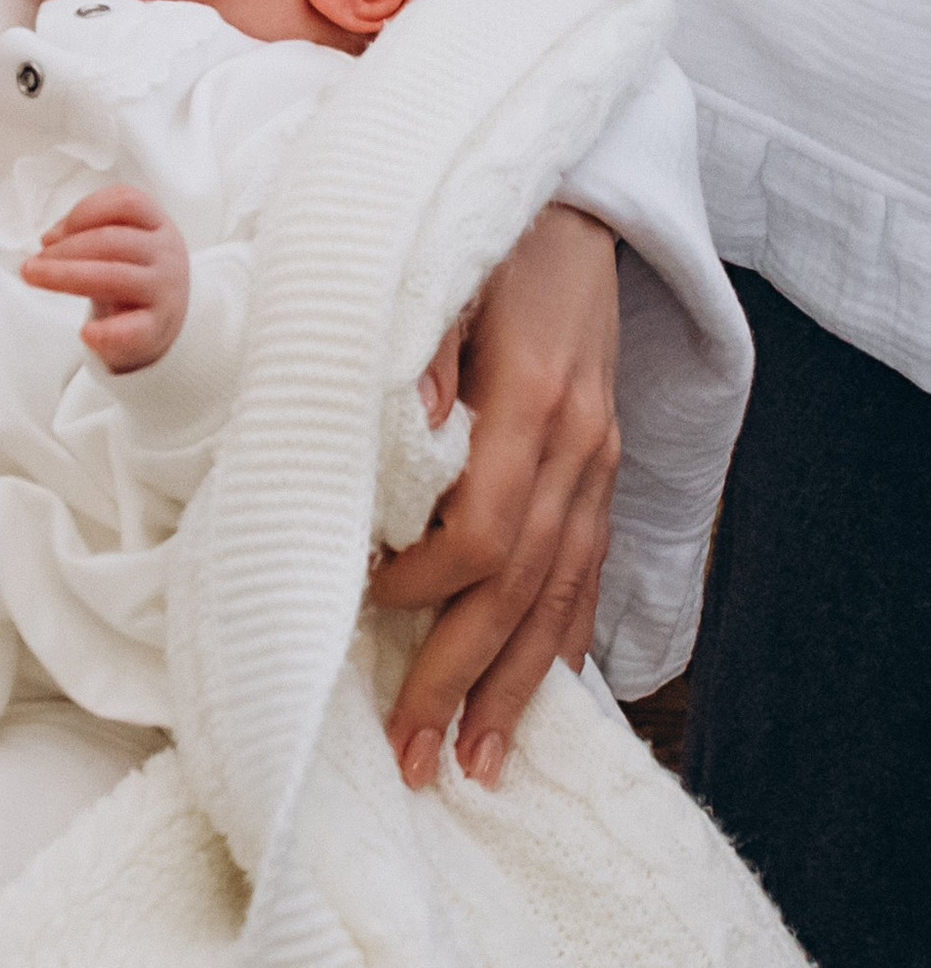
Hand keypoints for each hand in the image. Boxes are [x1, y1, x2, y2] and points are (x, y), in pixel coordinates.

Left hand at [22, 182, 187, 370]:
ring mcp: (165, 290)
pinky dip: (109, 332)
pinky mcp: (158, 327)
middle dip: (65, 249)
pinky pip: (134, 329)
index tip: (52, 234)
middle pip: (113, 240)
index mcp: (157, 225)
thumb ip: (85, 232)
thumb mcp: (117, 243)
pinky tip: (86, 333)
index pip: (127, 202)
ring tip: (35, 278)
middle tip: (31, 264)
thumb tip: (49, 239)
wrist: (161, 319)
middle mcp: (166, 253)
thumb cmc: (130, 273)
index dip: (85, 211)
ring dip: (66, 276)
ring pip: (115, 277)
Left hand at [378, 206, 619, 792]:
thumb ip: (422, 359)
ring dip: (516, 688)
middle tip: (413, 758)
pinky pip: (588, 571)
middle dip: (462, 680)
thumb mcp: (439, 278)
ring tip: (478, 766)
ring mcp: (599, 463)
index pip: (483, 532)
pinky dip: (563, 639)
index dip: (422, 586)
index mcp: (534, 404)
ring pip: (561, 598)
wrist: (571, 201)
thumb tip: (405, 438)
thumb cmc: (483, 239)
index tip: (363, 607)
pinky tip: (541, 695)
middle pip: (519, 590)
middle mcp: (578, 447)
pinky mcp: (605, 466)